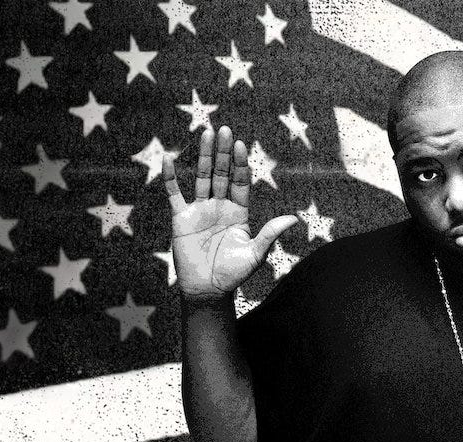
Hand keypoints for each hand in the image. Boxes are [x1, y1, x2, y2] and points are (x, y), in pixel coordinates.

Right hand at [164, 126, 298, 301]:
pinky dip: (170, 177)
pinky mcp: (181, 218)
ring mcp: (199, 210)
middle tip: (225, 129)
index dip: (240, 164)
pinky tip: (170, 158)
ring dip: (205, 157)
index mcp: (238, 212)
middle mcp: (219, 206)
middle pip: (222, 174)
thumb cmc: (233, 274)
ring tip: (208, 133)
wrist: (207, 290)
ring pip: (202, 178)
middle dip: (224, 153)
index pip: (240, 182)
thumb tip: (293, 219)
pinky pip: (174, 194)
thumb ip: (270, 234)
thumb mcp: (255, 254)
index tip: (241, 145)